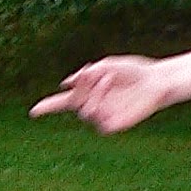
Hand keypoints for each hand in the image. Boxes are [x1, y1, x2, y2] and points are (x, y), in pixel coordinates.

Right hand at [29, 55, 172, 133]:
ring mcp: (103, 117)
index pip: (62, 103)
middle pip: (74, 103)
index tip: (34, 112)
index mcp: (89, 92)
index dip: (47, 107)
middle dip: (82, 88)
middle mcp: (93, 106)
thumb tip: (65, 83)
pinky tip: (115, 100)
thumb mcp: (108, 65)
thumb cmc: (134, 71)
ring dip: (94, 95)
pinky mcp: (114, 125)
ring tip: (107, 83)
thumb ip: (86, 74)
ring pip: (86, 112)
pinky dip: (103, 110)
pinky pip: (100, 123)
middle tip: (95, 76)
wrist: (157, 82)